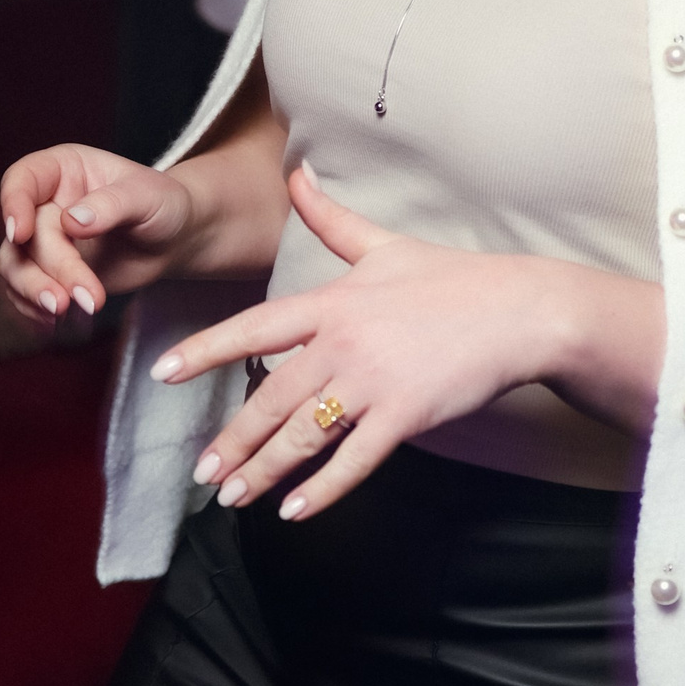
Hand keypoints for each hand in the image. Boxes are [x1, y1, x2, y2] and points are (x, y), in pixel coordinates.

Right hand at [0, 144, 195, 325]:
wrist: (176, 239)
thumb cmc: (164, 204)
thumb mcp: (147, 196)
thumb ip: (111, 204)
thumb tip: (72, 221)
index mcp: (61, 169)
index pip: (22, 179)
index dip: (13, 204)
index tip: (20, 234)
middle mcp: (44, 203)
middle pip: (24, 236)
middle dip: (51, 268)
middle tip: (77, 298)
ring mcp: (44, 240)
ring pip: (16, 267)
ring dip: (35, 293)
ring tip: (66, 312)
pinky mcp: (50, 274)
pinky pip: (25, 294)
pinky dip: (35, 310)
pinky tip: (58, 323)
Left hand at [149, 164, 662, 520]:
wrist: (520, 310)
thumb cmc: (454, 279)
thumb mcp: (384, 244)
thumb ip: (331, 218)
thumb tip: (296, 173)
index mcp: (332, 303)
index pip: (254, 329)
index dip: (205, 352)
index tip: (163, 373)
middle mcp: (343, 343)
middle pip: (270, 398)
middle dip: (232, 440)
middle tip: (202, 472)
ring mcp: (374, 381)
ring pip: (303, 435)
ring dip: (263, 471)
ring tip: (235, 497)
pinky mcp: (406, 415)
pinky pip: (354, 460)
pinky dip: (322, 490)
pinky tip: (296, 511)